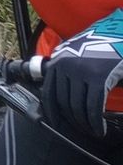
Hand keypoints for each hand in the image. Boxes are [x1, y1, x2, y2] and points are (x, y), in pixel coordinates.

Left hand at [41, 12, 122, 138]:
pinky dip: (96, 122)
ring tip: (92, 131)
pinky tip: (100, 129)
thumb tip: (59, 99)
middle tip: (82, 129)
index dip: (53, 113)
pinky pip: (93, 107)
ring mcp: (82, 72)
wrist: (117, 33)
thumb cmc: (98, 47)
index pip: (49, 94)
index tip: (57, 124)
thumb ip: (64, 73)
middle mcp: (66, 67)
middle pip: (65, 104)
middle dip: (73, 121)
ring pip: (78, 108)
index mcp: (57, 63)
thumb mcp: (74, 56)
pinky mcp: (99, 78)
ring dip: (85, 124)